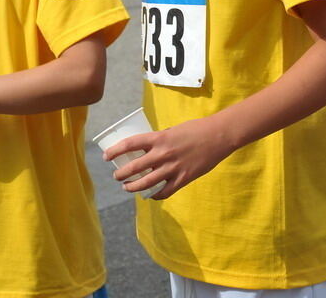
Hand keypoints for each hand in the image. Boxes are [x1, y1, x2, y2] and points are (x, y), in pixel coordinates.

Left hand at [102, 116, 234, 198]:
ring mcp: (172, 168)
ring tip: (127, 188)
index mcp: (159, 138)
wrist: (219, 136)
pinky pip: (165, 192)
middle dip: (121, 174)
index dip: (115, 151)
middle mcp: (162, 154)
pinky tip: (152, 196)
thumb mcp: (174, 129)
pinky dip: (156, 195)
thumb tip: (151, 146)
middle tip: (116, 177)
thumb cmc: (197, 128)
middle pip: (134, 167)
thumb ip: (161, 139)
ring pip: (146, 183)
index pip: (129, 144)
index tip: (106, 157)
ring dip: (133, 187)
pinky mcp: (183, 178)